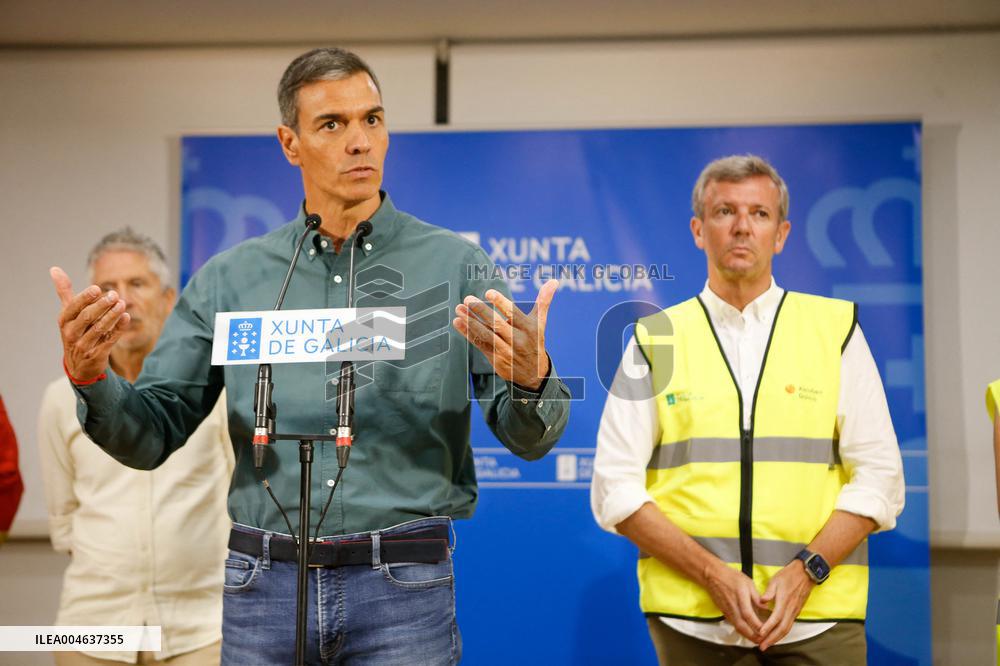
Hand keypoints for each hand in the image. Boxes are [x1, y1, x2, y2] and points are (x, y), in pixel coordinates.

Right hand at [50, 266, 129, 381]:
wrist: (79, 365)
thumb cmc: (75, 331)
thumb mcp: (68, 313)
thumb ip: (64, 291)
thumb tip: (54, 268)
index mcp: (64, 321)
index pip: (73, 308)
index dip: (85, 298)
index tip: (97, 288)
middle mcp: (71, 333)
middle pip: (87, 317)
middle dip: (101, 305)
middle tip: (114, 294)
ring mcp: (84, 345)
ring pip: (99, 329)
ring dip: (112, 315)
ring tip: (122, 303)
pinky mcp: (97, 355)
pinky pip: (110, 340)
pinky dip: (118, 328)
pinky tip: (126, 317)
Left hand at [452, 279, 557, 390]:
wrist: (533, 375)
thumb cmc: (535, 342)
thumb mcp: (540, 323)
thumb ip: (544, 302)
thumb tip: (554, 281)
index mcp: (529, 329)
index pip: (514, 314)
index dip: (501, 303)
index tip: (489, 293)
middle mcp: (517, 340)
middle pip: (497, 324)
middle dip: (481, 311)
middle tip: (468, 299)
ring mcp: (505, 351)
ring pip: (486, 335)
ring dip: (470, 322)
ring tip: (458, 310)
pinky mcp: (495, 359)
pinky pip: (480, 344)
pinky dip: (468, 333)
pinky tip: (458, 323)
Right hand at [702, 560, 764, 642]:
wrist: (713, 576)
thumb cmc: (731, 577)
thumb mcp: (748, 582)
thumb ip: (757, 596)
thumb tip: (766, 607)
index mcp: (740, 596)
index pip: (748, 614)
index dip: (757, 624)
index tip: (766, 630)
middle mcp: (733, 606)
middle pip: (742, 625)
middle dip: (753, 636)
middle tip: (763, 640)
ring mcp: (728, 610)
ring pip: (737, 627)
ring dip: (747, 636)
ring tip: (757, 640)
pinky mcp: (725, 613)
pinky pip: (734, 625)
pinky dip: (742, 631)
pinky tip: (748, 633)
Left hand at [755, 560, 815, 649]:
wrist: (805, 573)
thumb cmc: (789, 575)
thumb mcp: (776, 580)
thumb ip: (769, 591)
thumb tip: (761, 600)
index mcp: (784, 601)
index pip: (776, 617)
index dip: (768, 627)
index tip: (761, 634)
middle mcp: (791, 609)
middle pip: (782, 628)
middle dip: (772, 638)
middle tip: (762, 646)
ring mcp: (795, 611)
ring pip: (787, 629)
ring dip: (777, 638)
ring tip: (767, 644)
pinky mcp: (796, 612)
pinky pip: (789, 625)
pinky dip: (782, 633)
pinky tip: (776, 636)